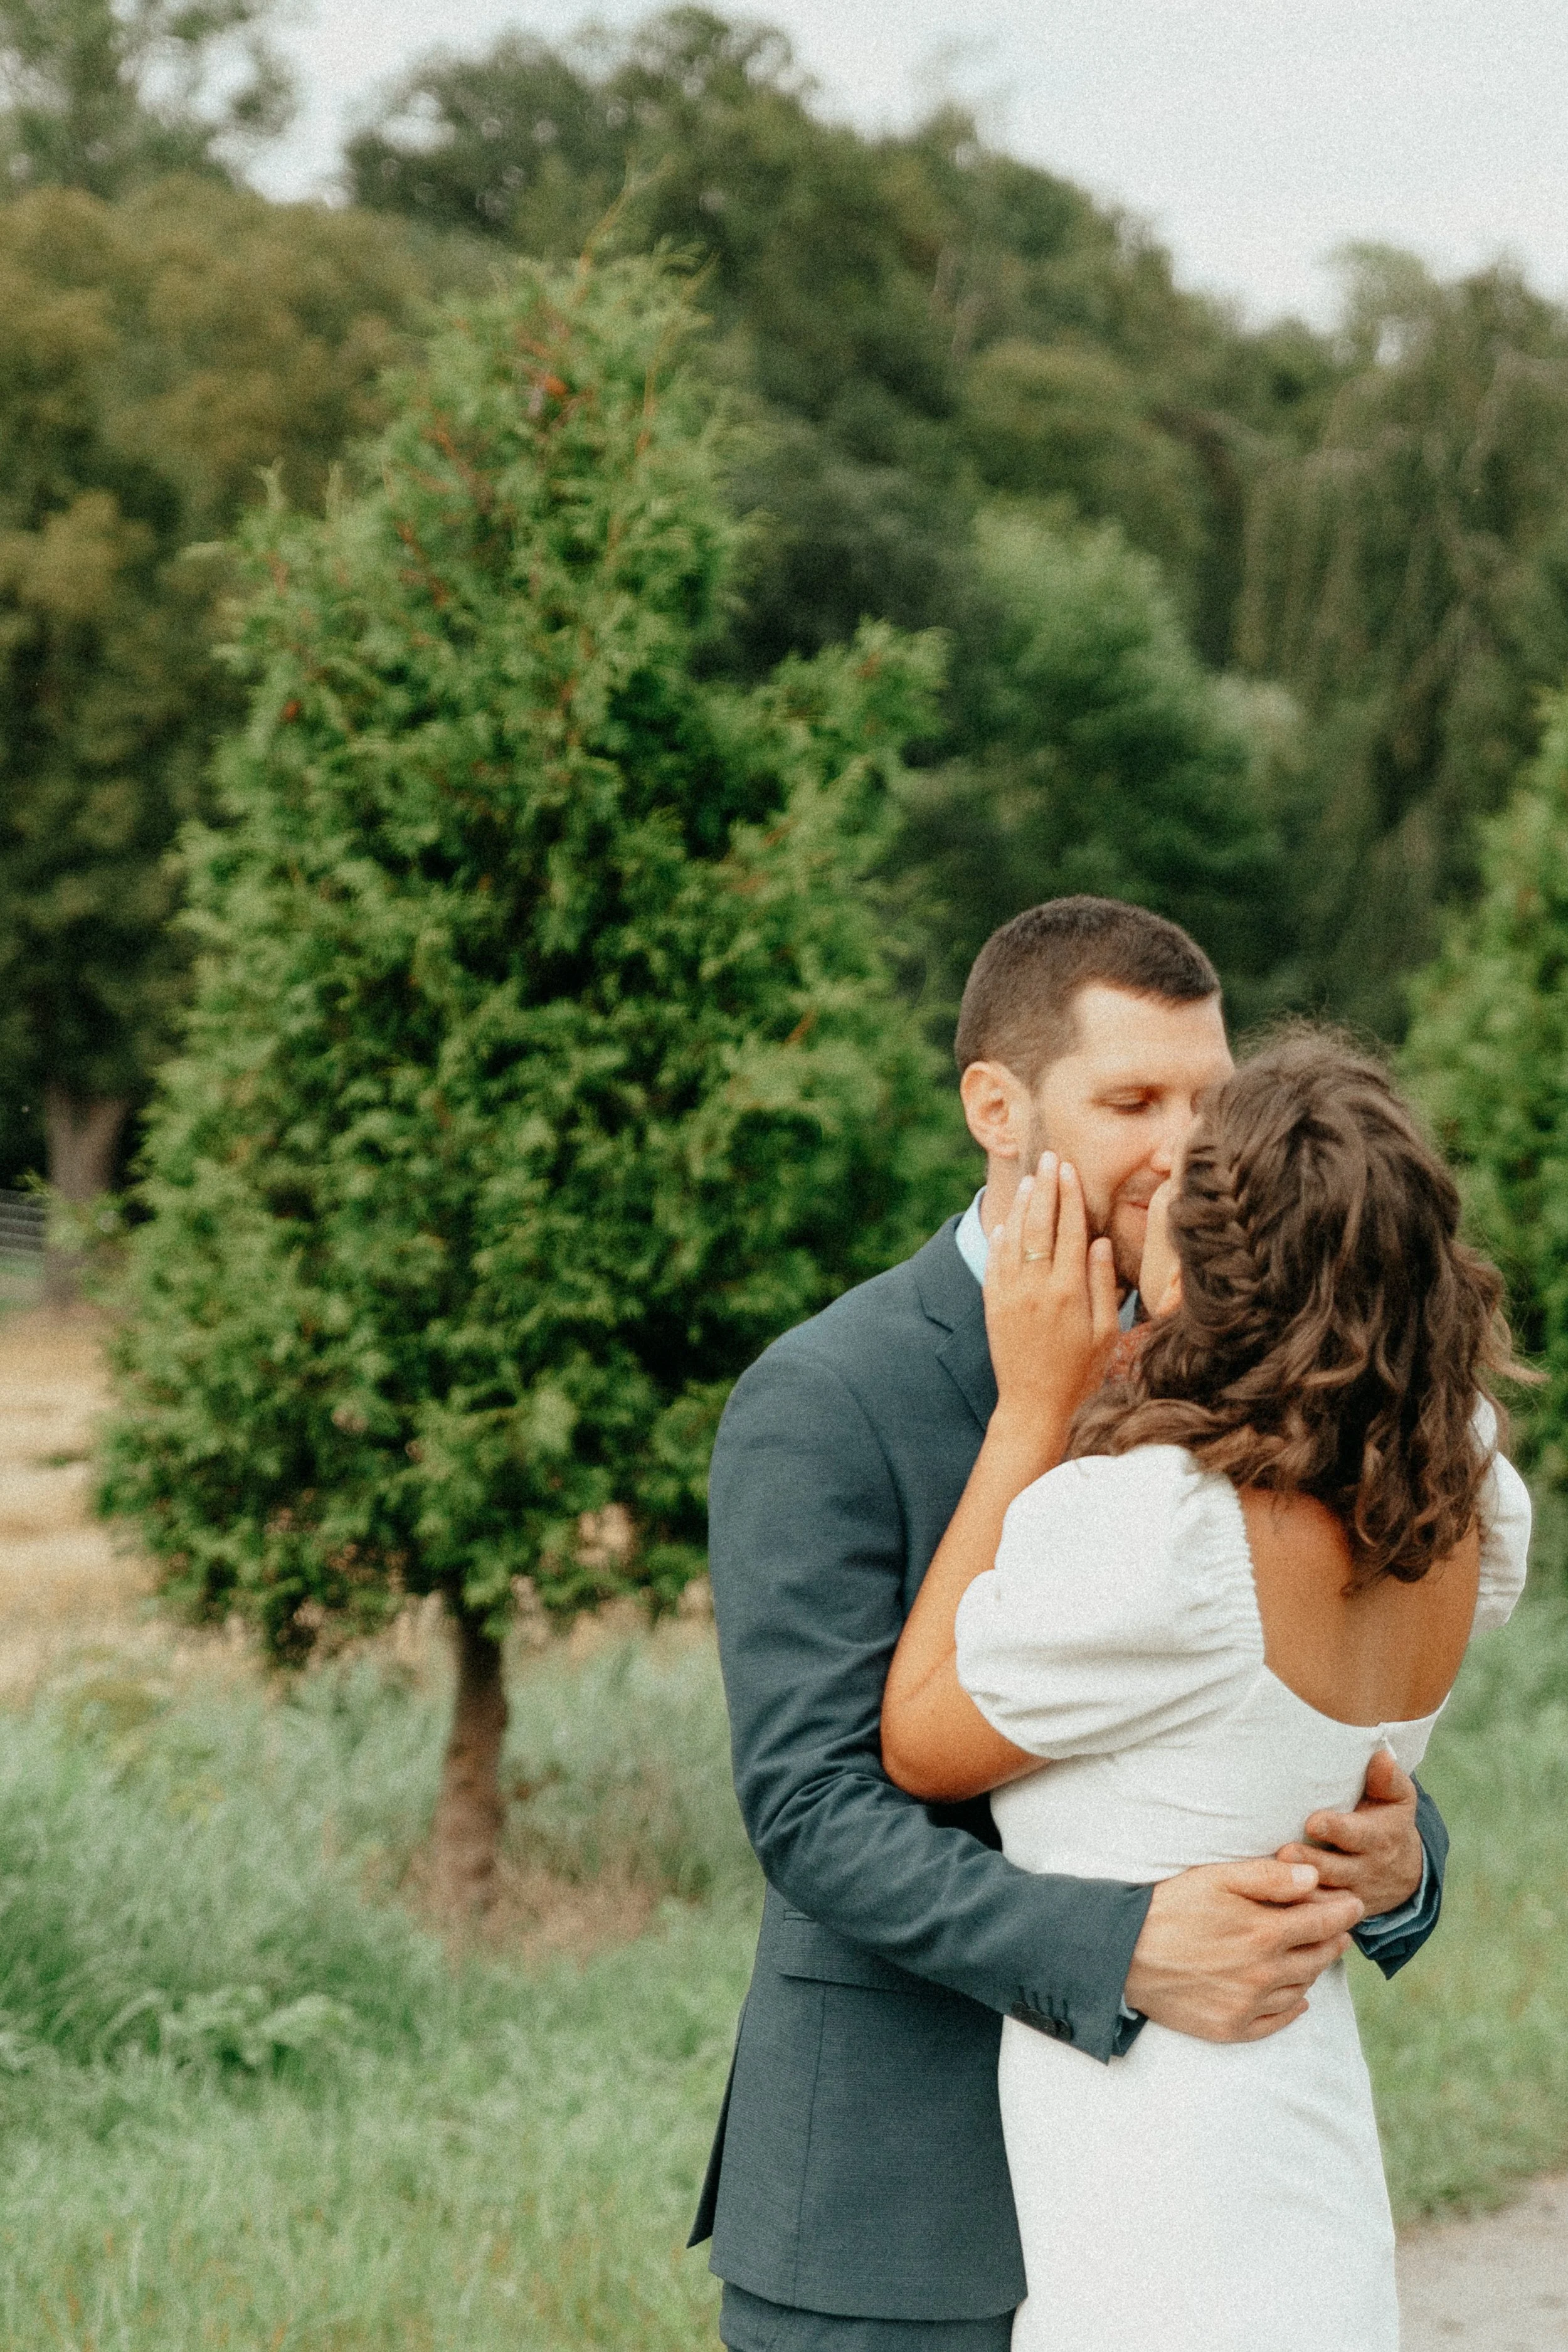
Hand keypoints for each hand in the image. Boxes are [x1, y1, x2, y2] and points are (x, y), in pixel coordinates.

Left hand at [984, 1155, 1119, 1446]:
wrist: (1035, 1406)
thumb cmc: (1081, 1374)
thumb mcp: (1106, 1333)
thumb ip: (1104, 1284)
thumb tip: (1101, 1242)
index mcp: (1069, 1291)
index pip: (1069, 1229)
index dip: (1069, 1196)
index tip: (1069, 1169)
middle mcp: (1035, 1287)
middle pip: (1039, 1223)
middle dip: (1045, 1187)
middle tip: (1049, 1158)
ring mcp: (1010, 1295)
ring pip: (1014, 1237)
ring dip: (1022, 1205)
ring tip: (1030, 1180)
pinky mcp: (994, 1305)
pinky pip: (995, 1262)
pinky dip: (1000, 1237)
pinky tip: (1006, 1221)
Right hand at [1123, 1858, 1364, 2041]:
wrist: (1124, 1954)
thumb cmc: (1171, 1906)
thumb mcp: (1218, 1878)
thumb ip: (1269, 1878)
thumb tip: (1315, 1878)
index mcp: (1265, 1933)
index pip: (1323, 1922)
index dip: (1344, 1911)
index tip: (1355, 1904)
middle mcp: (1265, 1974)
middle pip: (1318, 1957)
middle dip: (1334, 1939)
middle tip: (1340, 1928)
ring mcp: (1250, 2005)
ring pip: (1301, 1987)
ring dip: (1314, 1968)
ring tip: (1317, 1953)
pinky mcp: (1232, 2027)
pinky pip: (1277, 2021)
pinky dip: (1293, 2008)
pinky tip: (1297, 1997)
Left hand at [1276, 1747, 1423, 1919]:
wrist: (1404, 1874)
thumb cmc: (1388, 1822)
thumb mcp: (1398, 1800)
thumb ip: (1388, 1780)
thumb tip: (1381, 1755)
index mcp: (1377, 1838)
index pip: (1356, 1834)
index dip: (1336, 1829)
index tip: (1313, 1822)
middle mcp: (1365, 1869)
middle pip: (1335, 1869)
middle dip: (1309, 1862)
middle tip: (1284, 1853)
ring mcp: (1351, 1894)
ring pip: (1325, 1899)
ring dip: (1300, 1892)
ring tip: (1274, 1881)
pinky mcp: (1338, 1913)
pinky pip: (1319, 1920)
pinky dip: (1299, 1915)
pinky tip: (1271, 1905)